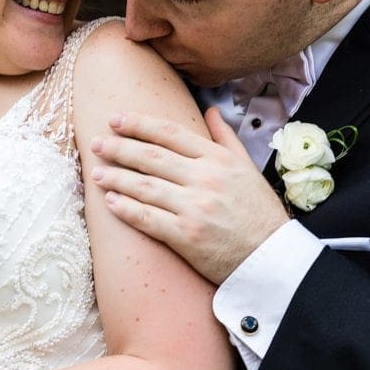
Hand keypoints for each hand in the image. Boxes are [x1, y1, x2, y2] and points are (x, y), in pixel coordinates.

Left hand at [91, 107, 289, 283]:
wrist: (272, 259)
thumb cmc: (259, 212)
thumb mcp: (248, 167)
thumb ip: (225, 137)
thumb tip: (210, 109)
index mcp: (218, 159)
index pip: (170, 134)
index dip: (139, 125)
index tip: (116, 120)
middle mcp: (205, 179)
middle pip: (151, 157)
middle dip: (119, 148)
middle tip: (96, 143)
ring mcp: (195, 208)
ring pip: (144, 186)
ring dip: (116, 178)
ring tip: (96, 172)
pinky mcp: (187, 236)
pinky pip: (148, 218)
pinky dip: (126, 209)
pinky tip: (109, 202)